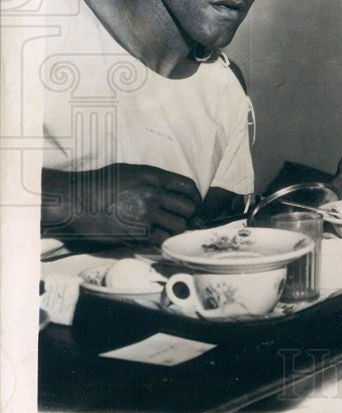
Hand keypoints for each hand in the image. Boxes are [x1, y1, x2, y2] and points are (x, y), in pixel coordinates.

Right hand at [41, 163, 201, 244]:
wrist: (75, 200)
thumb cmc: (99, 184)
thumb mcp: (129, 171)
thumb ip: (153, 179)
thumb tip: (171, 190)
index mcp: (154, 176)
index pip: (189, 187)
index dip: (194, 198)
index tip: (192, 204)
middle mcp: (154, 193)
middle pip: (189, 208)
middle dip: (187, 215)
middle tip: (180, 220)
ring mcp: (146, 213)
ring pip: (179, 226)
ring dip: (175, 230)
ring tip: (166, 230)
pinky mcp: (137, 232)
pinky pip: (162, 239)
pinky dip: (162, 240)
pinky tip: (155, 238)